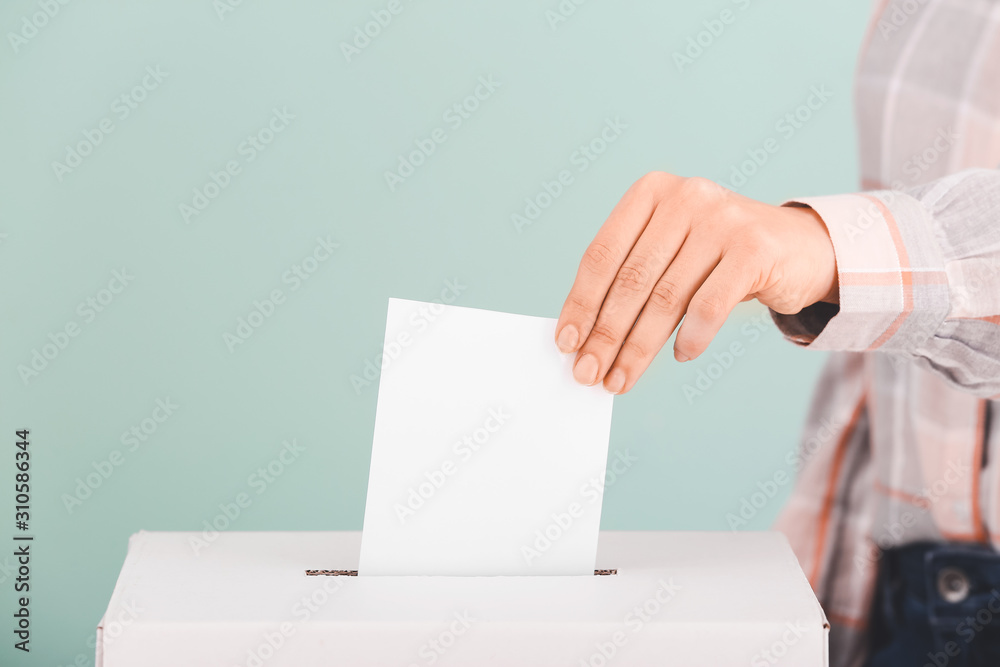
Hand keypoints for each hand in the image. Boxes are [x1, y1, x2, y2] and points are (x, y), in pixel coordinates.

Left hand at [555, 171, 837, 393]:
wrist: (798, 248)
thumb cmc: (717, 258)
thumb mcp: (670, 254)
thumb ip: (633, 281)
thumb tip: (586, 340)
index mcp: (651, 192)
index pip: (602, 254)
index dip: (580, 302)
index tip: (566, 344)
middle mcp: (685, 197)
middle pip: (631, 280)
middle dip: (606, 334)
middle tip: (588, 373)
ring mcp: (722, 218)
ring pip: (666, 298)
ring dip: (639, 347)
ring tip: (621, 379)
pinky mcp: (755, 247)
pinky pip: (710, 305)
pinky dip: (691, 337)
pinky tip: (681, 356)